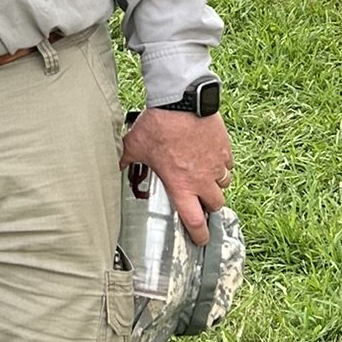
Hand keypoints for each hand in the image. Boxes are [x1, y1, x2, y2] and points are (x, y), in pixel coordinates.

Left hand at [119, 107, 233, 245]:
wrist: (181, 101)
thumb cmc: (158, 125)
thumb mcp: (135, 145)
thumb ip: (126, 160)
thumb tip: (113, 165)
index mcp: (181, 185)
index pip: (194, 220)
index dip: (199, 235)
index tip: (200, 239)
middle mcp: (202, 179)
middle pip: (216, 205)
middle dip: (209, 206)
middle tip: (200, 201)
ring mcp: (217, 163)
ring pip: (224, 183)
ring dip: (215, 184)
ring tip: (204, 176)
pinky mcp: (225, 148)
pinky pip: (228, 163)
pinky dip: (221, 163)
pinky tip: (209, 156)